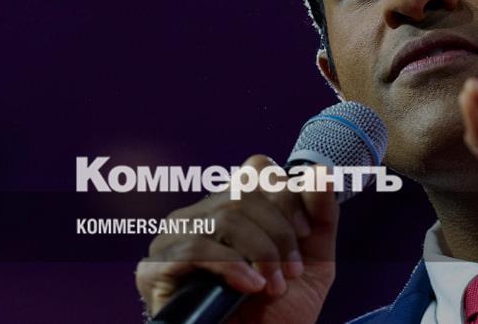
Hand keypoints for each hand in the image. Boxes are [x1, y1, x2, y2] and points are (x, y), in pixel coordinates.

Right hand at [134, 154, 337, 323]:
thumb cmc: (277, 313)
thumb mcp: (313, 262)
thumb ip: (321, 216)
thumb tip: (321, 172)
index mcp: (233, 208)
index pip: (257, 169)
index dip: (285, 197)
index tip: (304, 235)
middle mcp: (200, 215)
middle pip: (244, 192)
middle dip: (278, 234)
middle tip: (291, 270)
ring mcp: (173, 238)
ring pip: (224, 216)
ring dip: (260, 253)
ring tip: (273, 286)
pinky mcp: (156, 266)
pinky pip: (196, 247)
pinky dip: (232, 266)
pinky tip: (250, 287)